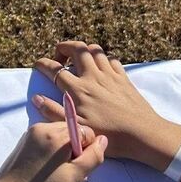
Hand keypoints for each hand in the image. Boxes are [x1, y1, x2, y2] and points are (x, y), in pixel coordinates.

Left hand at [0, 122, 107, 181]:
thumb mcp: (75, 176)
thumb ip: (93, 156)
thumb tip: (103, 140)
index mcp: (55, 133)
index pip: (85, 132)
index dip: (87, 150)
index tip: (79, 168)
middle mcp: (41, 128)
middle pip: (71, 131)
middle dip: (75, 150)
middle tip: (69, 174)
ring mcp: (30, 134)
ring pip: (58, 137)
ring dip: (63, 153)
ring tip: (58, 175)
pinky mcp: (23, 143)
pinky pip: (45, 141)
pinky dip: (51, 153)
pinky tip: (47, 172)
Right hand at [33, 41, 180, 170]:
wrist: (144, 133)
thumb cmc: (110, 134)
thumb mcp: (77, 128)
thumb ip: (54, 112)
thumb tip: (36, 98)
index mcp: (78, 90)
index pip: (55, 69)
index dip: (43, 64)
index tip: (37, 65)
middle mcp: (93, 77)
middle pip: (77, 48)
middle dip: (64, 47)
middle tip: (59, 57)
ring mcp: (110, 75)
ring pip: (95, 50)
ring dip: (83, 50)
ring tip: (78, 60)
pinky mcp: (124, 78)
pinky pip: (111, 59)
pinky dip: (102, 58)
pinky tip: (100, 68)